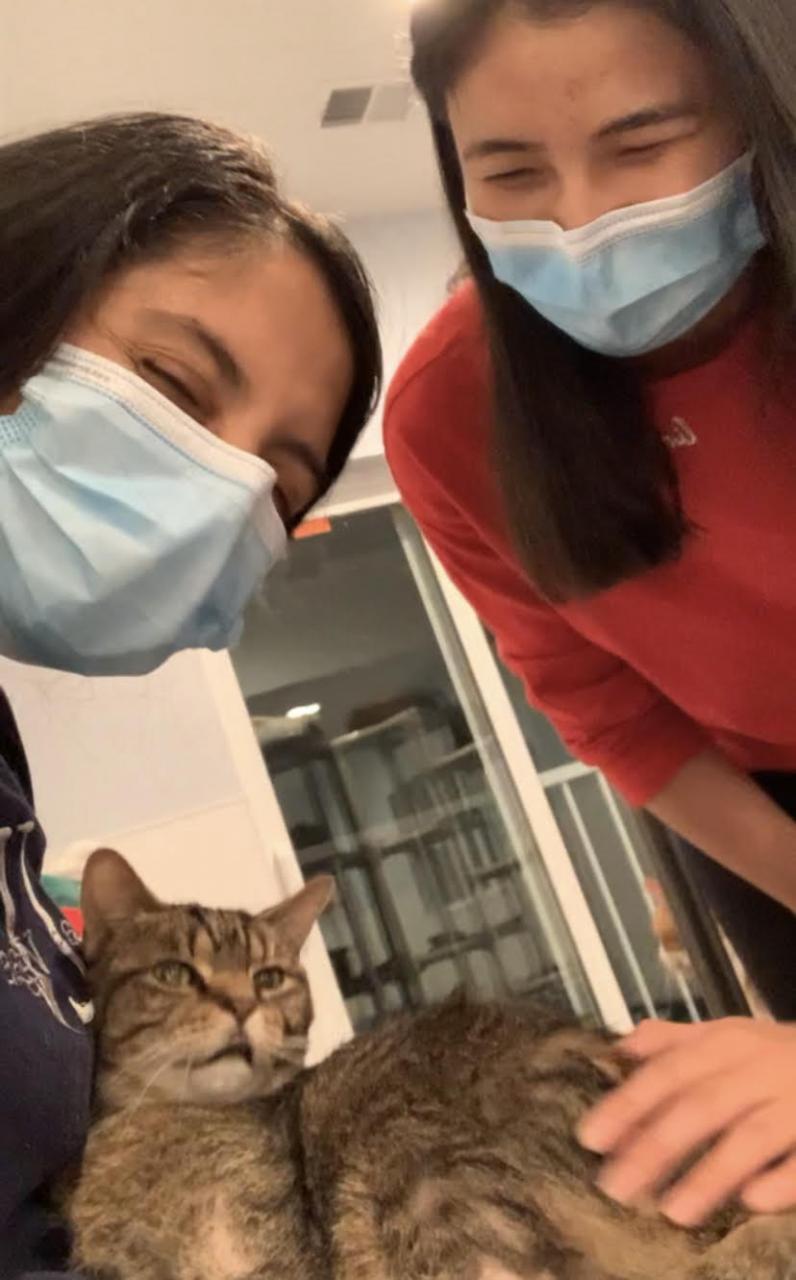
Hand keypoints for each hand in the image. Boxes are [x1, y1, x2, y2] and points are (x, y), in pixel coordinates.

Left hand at [577, 1018, 795, 1225]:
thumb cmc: (777, 1054)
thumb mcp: (727, 1035)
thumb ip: (674, 1042)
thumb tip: (620, 1047)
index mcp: (726, 1044)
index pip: (668, 1072)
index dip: (630, 1104)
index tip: (593, 1137)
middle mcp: (759, 1069)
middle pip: (701, 1107)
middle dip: (655, 1147)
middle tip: (616, 1186)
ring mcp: (795, 1103)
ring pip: (750, 1137)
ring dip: (710, 1173)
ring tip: (672, 1211)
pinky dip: (781, 1180)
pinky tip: (752, 1201)